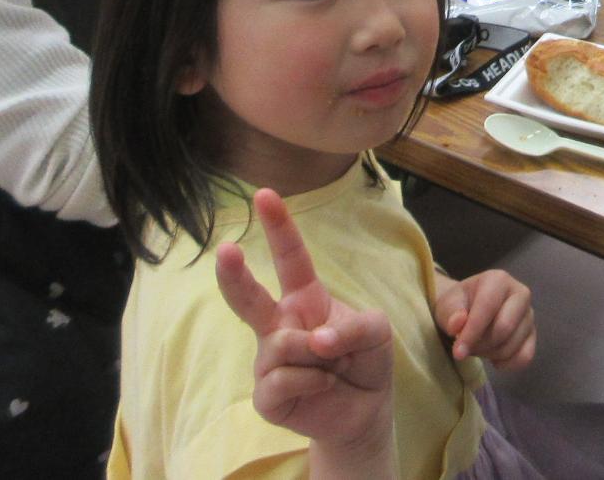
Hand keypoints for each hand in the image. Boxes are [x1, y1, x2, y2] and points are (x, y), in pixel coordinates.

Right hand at [216, 188, 395, 456]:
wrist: (365, 409)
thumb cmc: (365, 359)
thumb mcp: (377, 331)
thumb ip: (353, 326)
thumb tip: (314, 340)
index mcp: (305, 298)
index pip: (290, 258)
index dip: (279, 225)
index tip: (265, 194)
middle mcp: (279, 324)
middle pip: (249, 296)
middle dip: (234, 274)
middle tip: (226, 250)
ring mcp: (267, 359)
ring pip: (285, 345)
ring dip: (319, 355)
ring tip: (333, 368)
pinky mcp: (266, 394)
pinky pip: (283, 379)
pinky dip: (314, 382)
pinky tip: (322, 386)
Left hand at [434, 268, 535, 367]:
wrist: (469, 308)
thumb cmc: (458, 305)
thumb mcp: (447, 305)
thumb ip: (450, 314)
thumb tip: (457, 324)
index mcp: (498, 280)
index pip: (488, 308)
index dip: (472, 332)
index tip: (457, 352)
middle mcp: (521, 294)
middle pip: (504, 328)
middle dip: (481, 345)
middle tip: (466, 347)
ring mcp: (529, 315)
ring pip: (512, 345)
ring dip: (489, 354)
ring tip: (477, 347)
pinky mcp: (532, 334)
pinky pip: (524, 356)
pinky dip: (507, 364)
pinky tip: (494, 359)